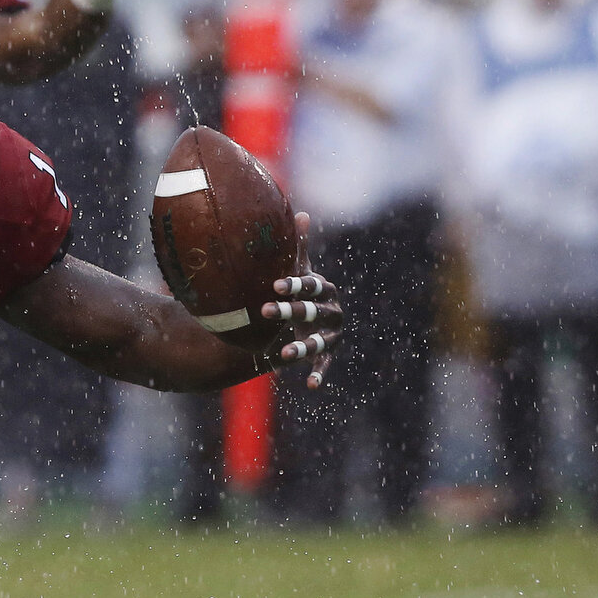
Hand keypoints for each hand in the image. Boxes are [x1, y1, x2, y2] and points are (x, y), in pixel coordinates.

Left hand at [258, 212, 344, 388]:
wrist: (308, 316)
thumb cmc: (298, 289)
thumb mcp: (299, 269)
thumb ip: (298, 246)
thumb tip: (299, 212)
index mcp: (324, 288)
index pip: (311, 285)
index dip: (295, 285)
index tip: (275, 285)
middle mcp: (332, 311)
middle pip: (311, 312)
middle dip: (290, 312)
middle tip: (266, 312)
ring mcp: (331, 334)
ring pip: (317, 341)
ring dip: (301, 347)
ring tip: (283, 355)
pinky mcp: (328, 353)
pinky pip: (324, 364)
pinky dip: (319, 374)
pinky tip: (311, 386)